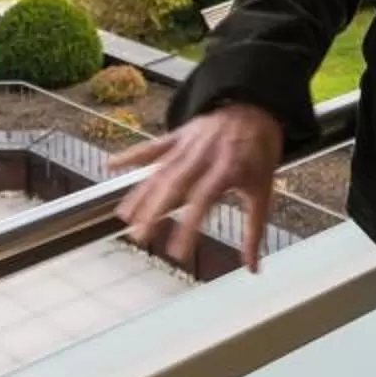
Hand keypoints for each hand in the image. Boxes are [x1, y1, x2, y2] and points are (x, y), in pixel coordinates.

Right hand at [107, 105, 283, 271]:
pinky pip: (153, 146)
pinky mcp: (178, 135)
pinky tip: (111, 165)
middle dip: (154, 211)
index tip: (176, 252)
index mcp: (227, 169)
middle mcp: (203, 156)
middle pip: (174, 185)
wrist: (256, 108)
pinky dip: (132, 154)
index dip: (188, 226)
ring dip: (141, 194)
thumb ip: (254, 230)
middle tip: (139, 236)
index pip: (203, 201)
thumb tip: (252, 268)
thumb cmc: (260, 152)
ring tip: (125, 217)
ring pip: (160, 170)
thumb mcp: (264, 191)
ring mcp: (188, 144)